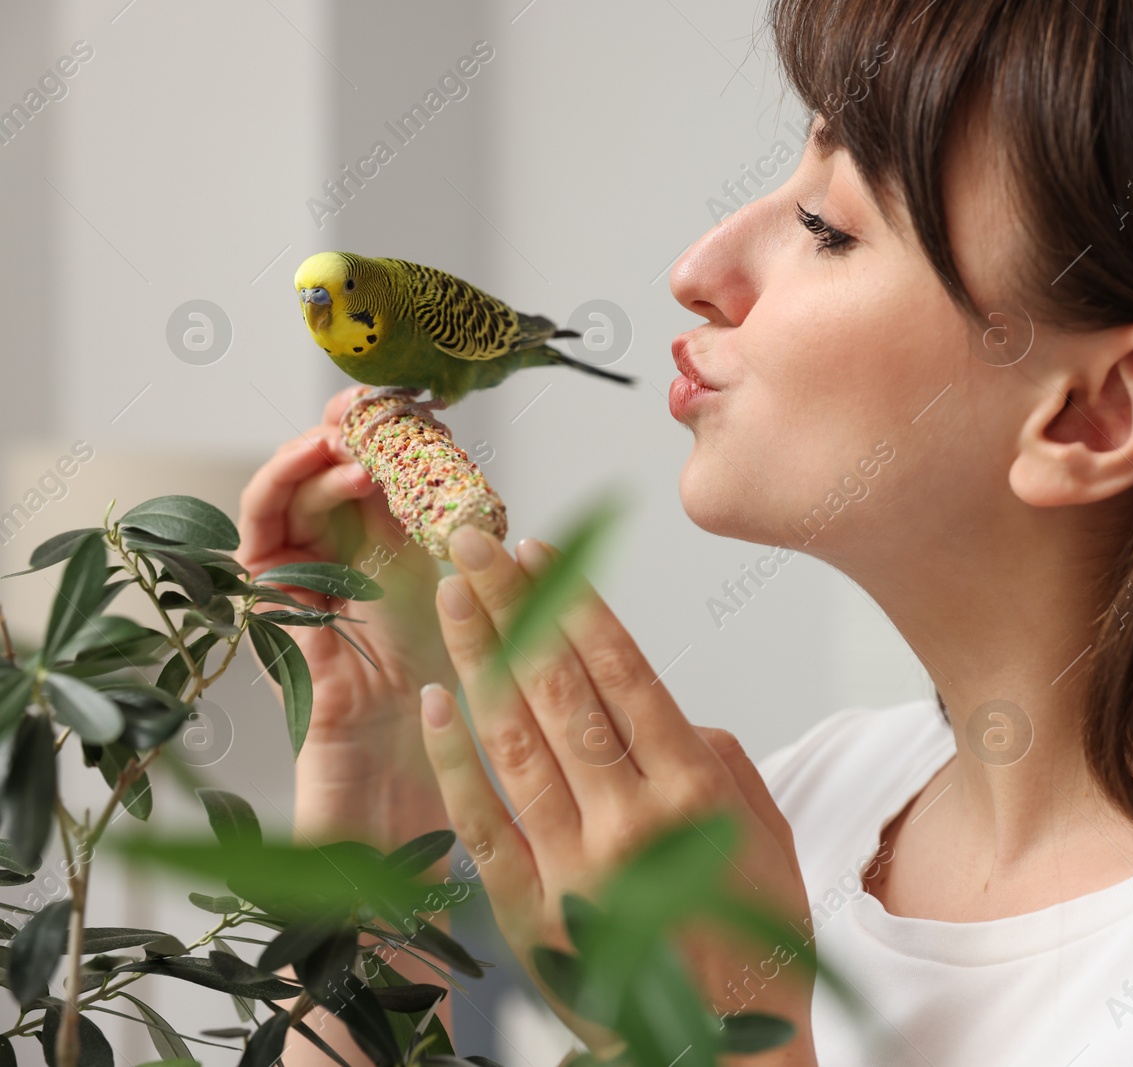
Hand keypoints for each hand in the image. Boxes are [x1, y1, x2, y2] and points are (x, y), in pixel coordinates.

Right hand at [236, 384, 456, 846]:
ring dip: (312, 466)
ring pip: (286, 513)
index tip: (427, 415)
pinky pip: (265, 562)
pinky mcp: (285, 641)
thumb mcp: (489, 653)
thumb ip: (497, 603)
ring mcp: (310, 614)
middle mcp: (350, 594)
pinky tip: (325, 482)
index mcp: (401, 592)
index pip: (389, 498)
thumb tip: (528, 538)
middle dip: (345, 441)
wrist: (410, 839)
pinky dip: (281, 513)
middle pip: (328, 492)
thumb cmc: (455, 754)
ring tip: (347, 442)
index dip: (401, 452)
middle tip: (369, 407)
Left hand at [418, 526, 816, 1063]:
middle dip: (512, 604)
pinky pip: (483, 822)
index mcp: (693, 790)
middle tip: (472, 543)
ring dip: (478, 658)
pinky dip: (456, 761)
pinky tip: (438, 704)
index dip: (576, 603)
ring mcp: (574, 863)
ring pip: (514, 738)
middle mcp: (630, 817)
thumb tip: (669, 715)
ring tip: (452, 596)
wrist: (726, 1054)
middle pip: (559, 686)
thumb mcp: (765, 837)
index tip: (541, 549)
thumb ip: (718, 762)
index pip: (623, 671)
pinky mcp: (531, 910)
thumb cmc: (756, 944)